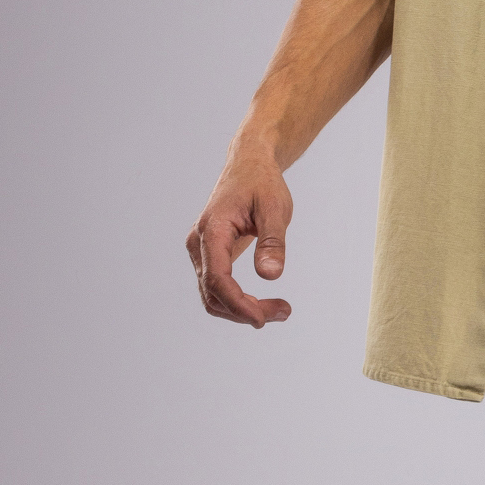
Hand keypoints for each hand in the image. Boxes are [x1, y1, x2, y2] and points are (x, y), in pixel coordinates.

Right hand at [187, 140, 293, 325]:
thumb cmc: (262, 183)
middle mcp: (199, 244)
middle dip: (246, 311)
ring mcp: (201, 251)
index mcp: (212, 230)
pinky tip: (265, 303)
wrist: (249, 165)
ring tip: (281, 310)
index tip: (263, 319)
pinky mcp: (209, 256)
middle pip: (213, 294)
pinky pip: (218, 288)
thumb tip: (270, 276)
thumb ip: (272, 241)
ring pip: (213, 296)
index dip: (238, 304)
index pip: (217, 279)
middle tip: (285, 312)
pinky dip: (239, 301)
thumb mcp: (275, 208)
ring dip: (243, 310)